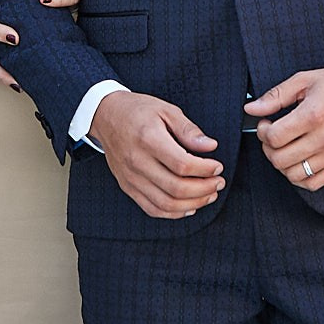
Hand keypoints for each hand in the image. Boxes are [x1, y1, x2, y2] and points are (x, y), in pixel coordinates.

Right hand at [88, 91, 222, 217]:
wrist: (106, 115)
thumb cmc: (137, 110)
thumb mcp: (166, 109)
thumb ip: (189, 130)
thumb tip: (210, 146)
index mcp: (149, 139)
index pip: (182, 164)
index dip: (205, 170)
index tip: (217, 167)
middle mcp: (137, 161)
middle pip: (176, 188)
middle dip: (204, 189)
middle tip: (218, 183)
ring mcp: (131, 177)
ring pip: (165, 204)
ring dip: (193, 204)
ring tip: (209, 195)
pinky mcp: (127, 187)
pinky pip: (152, 209)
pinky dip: (173, 213)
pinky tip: (188, 207)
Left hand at [246, 67, 323, 190]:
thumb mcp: (305, 80)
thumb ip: (275, 96)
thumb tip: (250, 109)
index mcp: (314, 114)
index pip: (274, 137)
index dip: (262, 132)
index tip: (266, 124)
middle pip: (279, 159)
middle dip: (268, 148)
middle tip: (273, 136)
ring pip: (293, 174)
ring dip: (282, 163)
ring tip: (285, 148)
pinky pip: (313, 184)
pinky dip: (299, 177)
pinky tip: (299, 160)